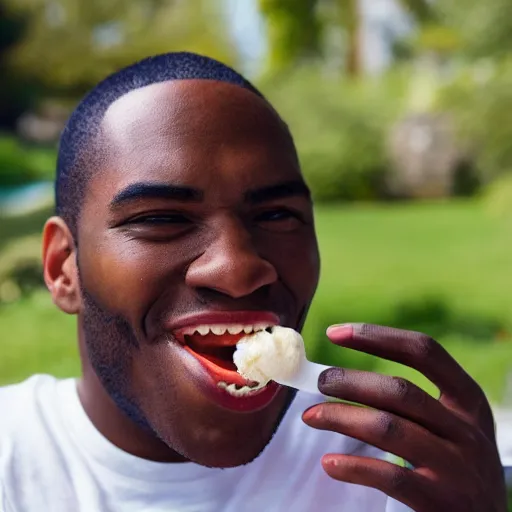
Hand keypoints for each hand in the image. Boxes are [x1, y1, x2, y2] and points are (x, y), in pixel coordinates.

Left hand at [302, 323, 506, 511]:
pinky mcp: (441, 500)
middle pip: (399, 390)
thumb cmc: (457, 463)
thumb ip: (413, 401)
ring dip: (341, 417)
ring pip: (387, 428)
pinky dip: (353, 467)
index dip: (376, 336)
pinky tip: (329, 463)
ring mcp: (457, 466)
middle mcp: (467, 428)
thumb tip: (343, 378)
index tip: (334, 332)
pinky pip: (388, 476)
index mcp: (468, 399)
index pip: (423, 351)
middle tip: (320, 382)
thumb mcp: (453, 425)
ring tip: (311, 417)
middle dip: (350, 381)